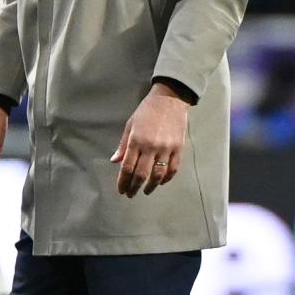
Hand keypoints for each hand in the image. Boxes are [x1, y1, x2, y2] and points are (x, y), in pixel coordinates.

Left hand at [111, 83, 189, 197]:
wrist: (170, 99)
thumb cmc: (147, 111)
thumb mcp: (130, 125)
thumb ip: (123, 145)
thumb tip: (115, 161)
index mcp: (136, 140)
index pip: (127, 167)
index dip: (123, 181)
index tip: (121, 190)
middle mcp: (151, 146)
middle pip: (142, 174)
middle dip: (134, 187)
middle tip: (131, 194)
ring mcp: (166, 148)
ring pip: (158, 174)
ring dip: (151, 186)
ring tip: (146, 191)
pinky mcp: (179, 148)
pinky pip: (173, 168)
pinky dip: (167, 178)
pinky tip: (161, 182)